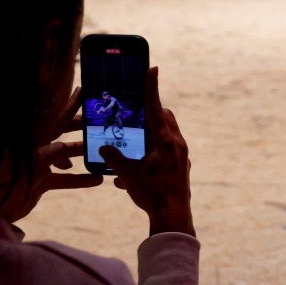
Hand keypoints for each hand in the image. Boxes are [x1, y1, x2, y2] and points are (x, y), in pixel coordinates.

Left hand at [0, 87, 103, 223]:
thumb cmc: (2, 182)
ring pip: (67, 155)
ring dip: (84, 153)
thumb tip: (67, 149)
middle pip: (63, 132)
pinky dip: (80, 180)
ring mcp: (40, 165)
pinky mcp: (42, 183)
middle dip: (81, 127)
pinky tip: (96, 180)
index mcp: (32, 139)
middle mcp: (37, 148)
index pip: (56, 118)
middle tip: (100, 121)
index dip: (70, 105)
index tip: (84, 91)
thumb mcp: (29, 165)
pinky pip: (64, 180)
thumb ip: (49, 155)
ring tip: (103, 150)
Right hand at [100, 66, 194, 236]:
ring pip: (167, 134)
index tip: (153, 68)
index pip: (155, 107)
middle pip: (164, 118)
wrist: (173, 217)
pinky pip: (168, 151)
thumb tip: (103, 148)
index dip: (152, 87)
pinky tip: (138, 169)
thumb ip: (114, 158)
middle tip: (135, 116)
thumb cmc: (152, 194)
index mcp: (165, 140)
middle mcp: (177, 143)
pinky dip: (154, 152)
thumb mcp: (128, 175)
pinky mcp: (182, 167)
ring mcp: (182, 155)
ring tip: (135, 145)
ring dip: (151, 135)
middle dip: (150, 113)